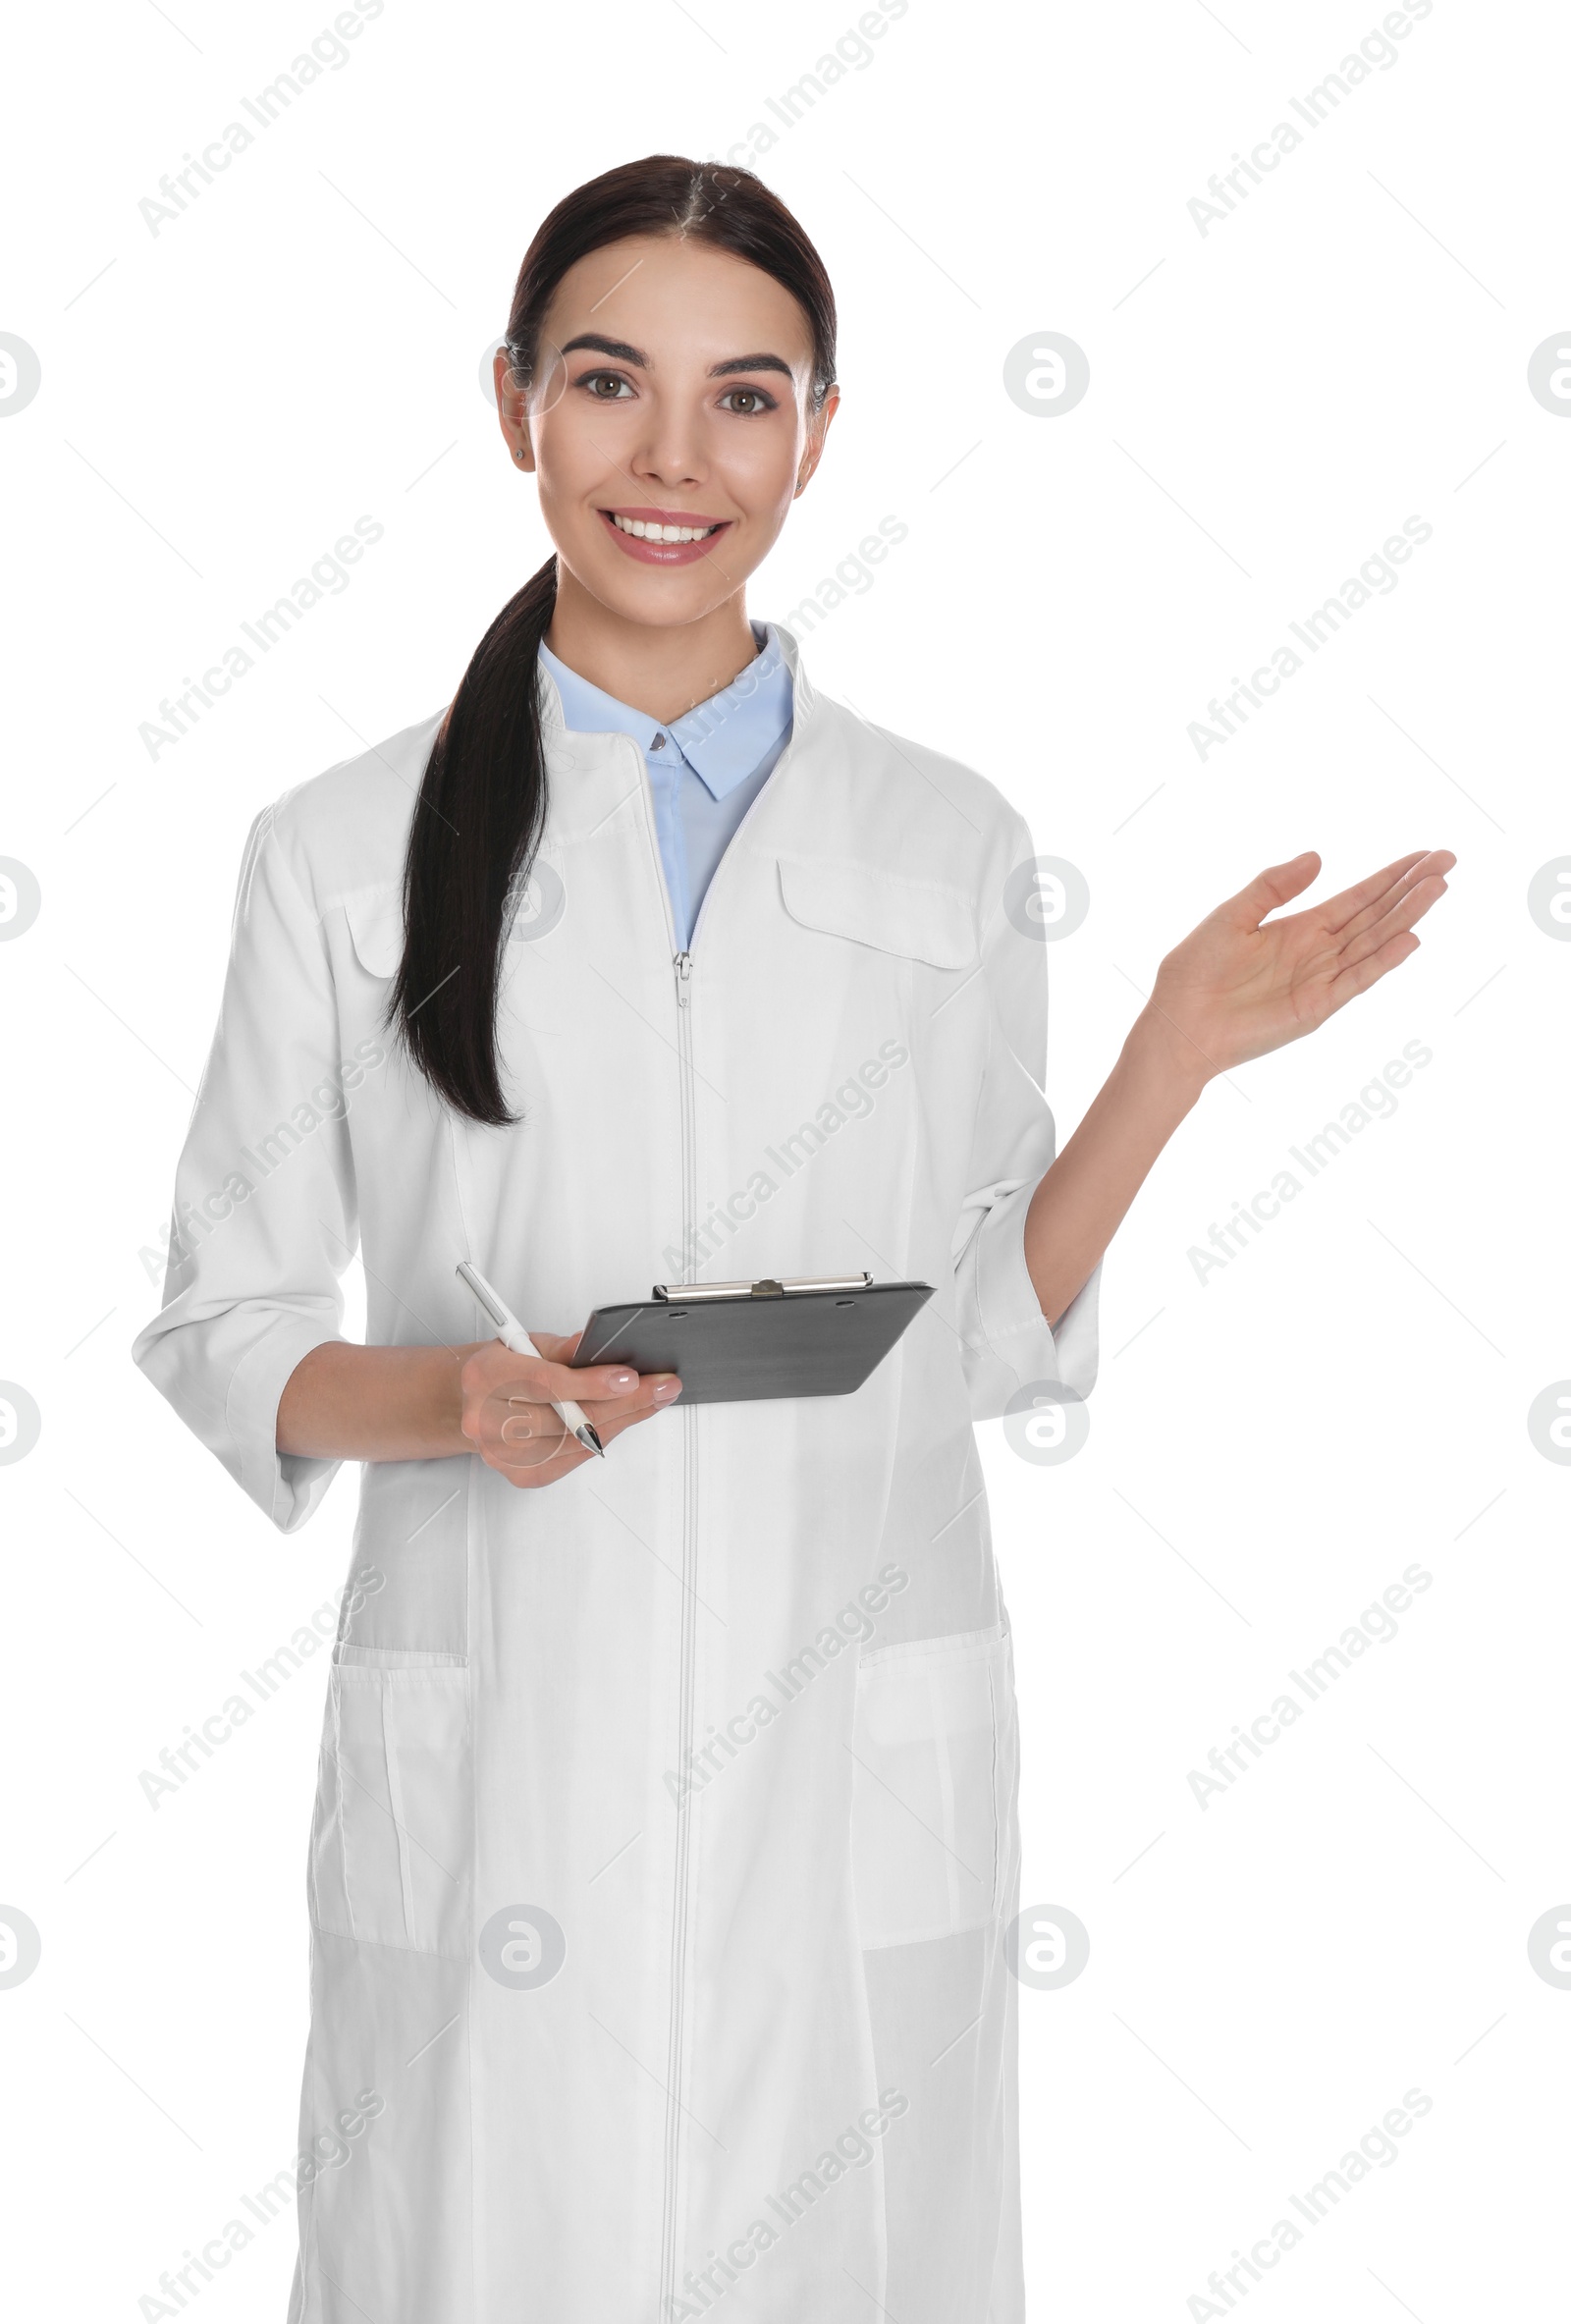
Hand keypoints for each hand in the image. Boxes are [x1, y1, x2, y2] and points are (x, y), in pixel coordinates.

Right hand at [459, 1329, 680, 1487]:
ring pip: (577, 1442)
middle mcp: (486, 1420)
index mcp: (486, 1377)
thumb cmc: (502, 1369)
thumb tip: (597, 1343)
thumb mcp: (528, 1343)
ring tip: (652, 1400)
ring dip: (622, 1420)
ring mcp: (501, 1455)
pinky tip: (624, 1419)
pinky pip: (574, 1459)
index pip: (547, 1384)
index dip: (592, 1383)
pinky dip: (603, 1437)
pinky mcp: (521, 1475)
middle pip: (568, 1419)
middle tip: (661, 1387)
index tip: (630, 1378)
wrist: (470, 1403)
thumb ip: (564, 1347)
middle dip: (624, 1403)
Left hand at [1142, 848, 1454, 1086]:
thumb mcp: (1231, 916)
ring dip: (1406, 916)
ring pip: (1374, 943)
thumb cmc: (1194, 972)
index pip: (1358, 897)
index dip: (1390, 877)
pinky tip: (1409, 938)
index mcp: (1300, 927)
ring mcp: (1321, 980)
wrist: (1177, 1024)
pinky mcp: (1316, 1008)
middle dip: (1411, 889)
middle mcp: (1318, 952)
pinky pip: (1356, 981)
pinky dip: (1383, 961)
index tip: (1425, 855)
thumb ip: (1273, 886)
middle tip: (1449, 861)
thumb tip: (1318, 856)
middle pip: (1375, 916)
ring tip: (1438, 888)